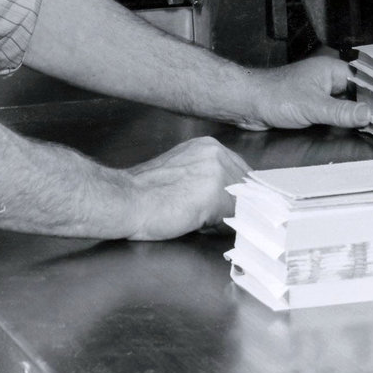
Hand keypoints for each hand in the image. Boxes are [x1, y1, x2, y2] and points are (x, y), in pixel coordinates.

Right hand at [124, 136, 246, 239]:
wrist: (128, 199)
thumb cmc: (145, 193)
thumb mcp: (182, 175)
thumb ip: (207, 180)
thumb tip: (229, 201)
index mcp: (206, 145)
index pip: (238, 173)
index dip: (233, 195)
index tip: (226, 209)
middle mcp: (215, 152)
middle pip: (244, 187)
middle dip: (232, 206)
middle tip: (208, 218)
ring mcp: (218, 169)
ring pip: (241, 202)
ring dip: (226, 216)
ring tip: (198, 219)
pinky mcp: (216, 191)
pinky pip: (234, 216)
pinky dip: (221, 227)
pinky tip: (198, 223)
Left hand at [233, 52, 370, 132]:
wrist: (248, 104)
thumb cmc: (274, 96)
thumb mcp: (313, 107)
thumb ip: (342, 112)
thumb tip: (369, 114)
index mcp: (331, 71)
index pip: (363, 82)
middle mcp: (326, 79)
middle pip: (356, 94)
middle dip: (368, 108)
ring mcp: (319, 92)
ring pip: (345, 104)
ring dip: (355, 115)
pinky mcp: (311, 105)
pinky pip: (333, 112)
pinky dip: (342, 120)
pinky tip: (351, 130)